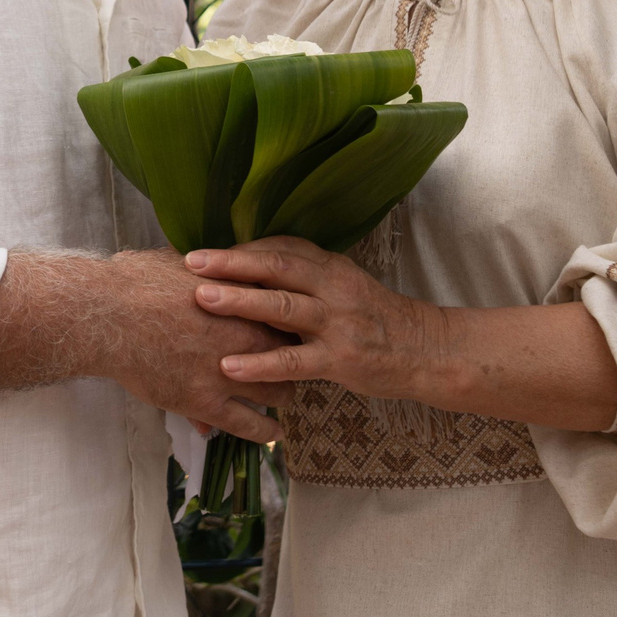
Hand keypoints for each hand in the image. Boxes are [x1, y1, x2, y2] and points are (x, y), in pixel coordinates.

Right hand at [98, 252, 295, 440]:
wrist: (108, 316)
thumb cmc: (136, 283)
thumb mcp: (178, 265)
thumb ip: (201, 273)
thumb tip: (199, 265)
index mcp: (242, 297)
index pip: (284, 313)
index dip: (286, 323)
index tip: (284, 328)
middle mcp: (245, 335)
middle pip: (290, 352)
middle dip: (291, 359)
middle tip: (287, 363)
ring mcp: (229, 371)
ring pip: (277, 391)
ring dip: (283, 394)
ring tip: (283, 396)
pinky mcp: (207, 402)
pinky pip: (249, 424)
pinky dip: (265, 431)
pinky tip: (275, 433)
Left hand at [190, 237, 452, 403]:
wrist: (424, 352)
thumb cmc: (374, 319)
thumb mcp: (342, 286)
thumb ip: (304, 276)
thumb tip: (250, 265)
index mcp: (330, 267)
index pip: (281, 248)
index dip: (241, 248)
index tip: (205, 250)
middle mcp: (333, 288)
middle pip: (277, 267)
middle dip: (231, 263)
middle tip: (192, 262)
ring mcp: (337, 323)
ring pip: (283, 307)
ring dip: (240, 301)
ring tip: (201, 299)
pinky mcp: (340, 360)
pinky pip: (294, 361)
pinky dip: (260, 364)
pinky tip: (230, 367)